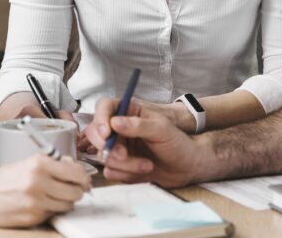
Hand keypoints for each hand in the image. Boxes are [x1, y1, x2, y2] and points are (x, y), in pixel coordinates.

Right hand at [0, 154, 90, 227]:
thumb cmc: (3, 179)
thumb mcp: (28, 162)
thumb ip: (52, 164)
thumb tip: (75, 170)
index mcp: (39, 164)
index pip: (75, 172)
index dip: (83, 178)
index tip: (84, 181)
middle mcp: (38, 182)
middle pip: (75, 192)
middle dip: (76, 191)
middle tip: (71, 190)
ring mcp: (35, 202)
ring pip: (67, 205)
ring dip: (65, 202)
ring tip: (53, 197)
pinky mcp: (32, 217)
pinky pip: (52, 214)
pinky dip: (50, 210)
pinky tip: (39, 204)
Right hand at [86, 97, 205, 187]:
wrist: (186, 167)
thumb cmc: (178, 142)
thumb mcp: (162, 129)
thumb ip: (138, 125)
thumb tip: (115, 122)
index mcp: (129, 112)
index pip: (104, 107)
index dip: (100, 119)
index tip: (107, 134)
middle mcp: (119, 129)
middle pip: (95, 133)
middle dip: (109, 147)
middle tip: (123, 154)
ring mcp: (118, 148)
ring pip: (103, 155)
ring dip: (124, 164)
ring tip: (147, 165)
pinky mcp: (120, 166)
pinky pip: (110, 171)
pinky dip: (125, 174)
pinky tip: (144, 170)